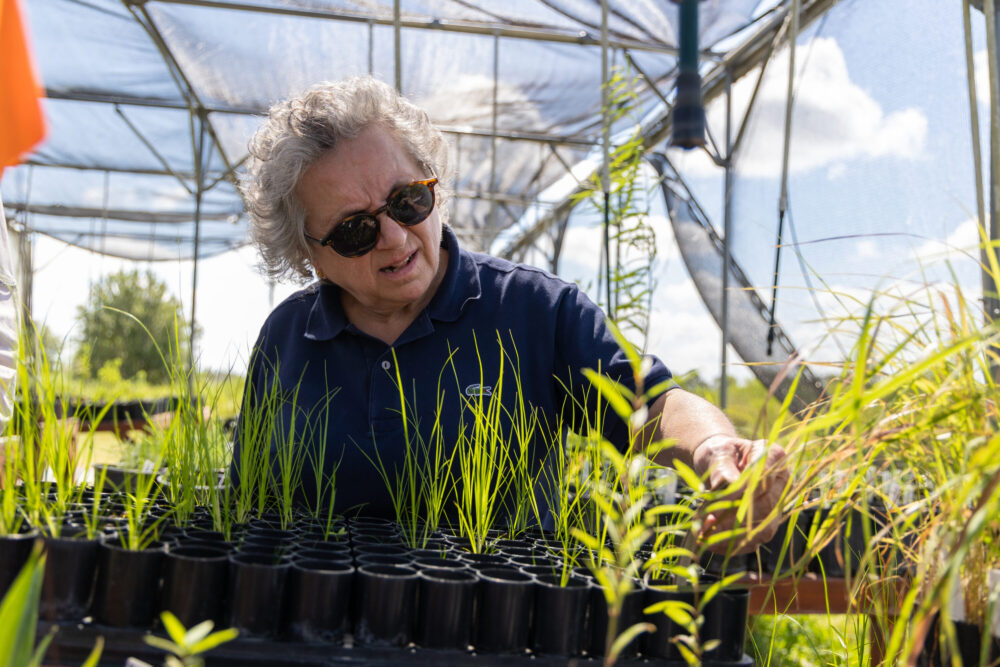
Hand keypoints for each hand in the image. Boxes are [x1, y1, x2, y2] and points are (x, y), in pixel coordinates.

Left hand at [692, 434, 788, 554]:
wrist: (718, 463)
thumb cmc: (719, 453)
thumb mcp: (718, 453)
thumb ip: (724, 468)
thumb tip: (731, 484)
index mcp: (774, 456)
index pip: (762, 479)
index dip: (738, 495)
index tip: (713, 507)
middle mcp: (783, 482)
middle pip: (765, 507)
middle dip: (733, 519)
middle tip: (705, 523)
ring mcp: (778, 505)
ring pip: (763, 529)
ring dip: (732, 535)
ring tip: (705, 534)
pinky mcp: (768, 524)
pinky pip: (754, 541)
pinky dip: (731, 545)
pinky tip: (710, 542)